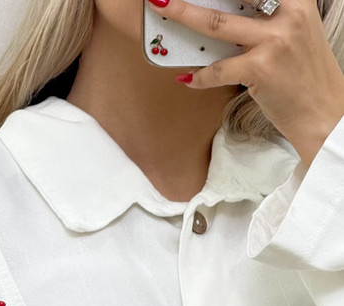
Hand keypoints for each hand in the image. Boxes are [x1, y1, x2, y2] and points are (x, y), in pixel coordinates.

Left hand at [147, 0, 343, 164]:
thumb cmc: (306, 77)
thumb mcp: (297, 34)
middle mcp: (288, 15)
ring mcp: (273, 42)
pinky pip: (219, 69)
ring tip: (164, 8)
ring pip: (217, 24)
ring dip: (185, 15)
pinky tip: (189, 79)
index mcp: (297, 0)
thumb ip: (269, 19)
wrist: (323, 113)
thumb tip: (227, 18)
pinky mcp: (260, 70)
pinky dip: (200, 76)